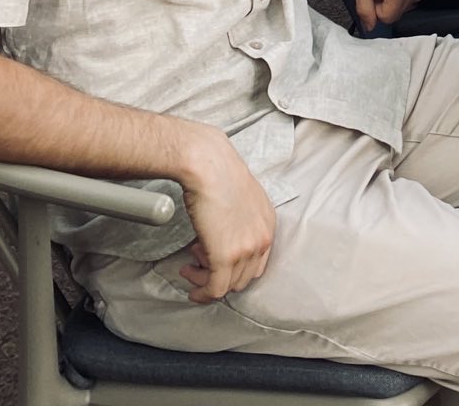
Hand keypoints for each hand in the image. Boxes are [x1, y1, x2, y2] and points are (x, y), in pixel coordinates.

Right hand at [177, 129, 275, 302]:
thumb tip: (222, 232)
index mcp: (268, 223)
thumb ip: (239, 219)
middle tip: (199, 262)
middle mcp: (262, 238)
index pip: (258, 262)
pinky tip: (193, 289)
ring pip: (228, 285)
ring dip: (206, 281)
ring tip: (191, 268)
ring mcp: (246, 249)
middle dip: (220, 274)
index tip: (215, 260)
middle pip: (245, 277)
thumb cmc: (218, 173)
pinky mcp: (225, 257)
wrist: (209, 165)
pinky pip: (215, 289)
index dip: (235, 266)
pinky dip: (202, 293)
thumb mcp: (241, 197)